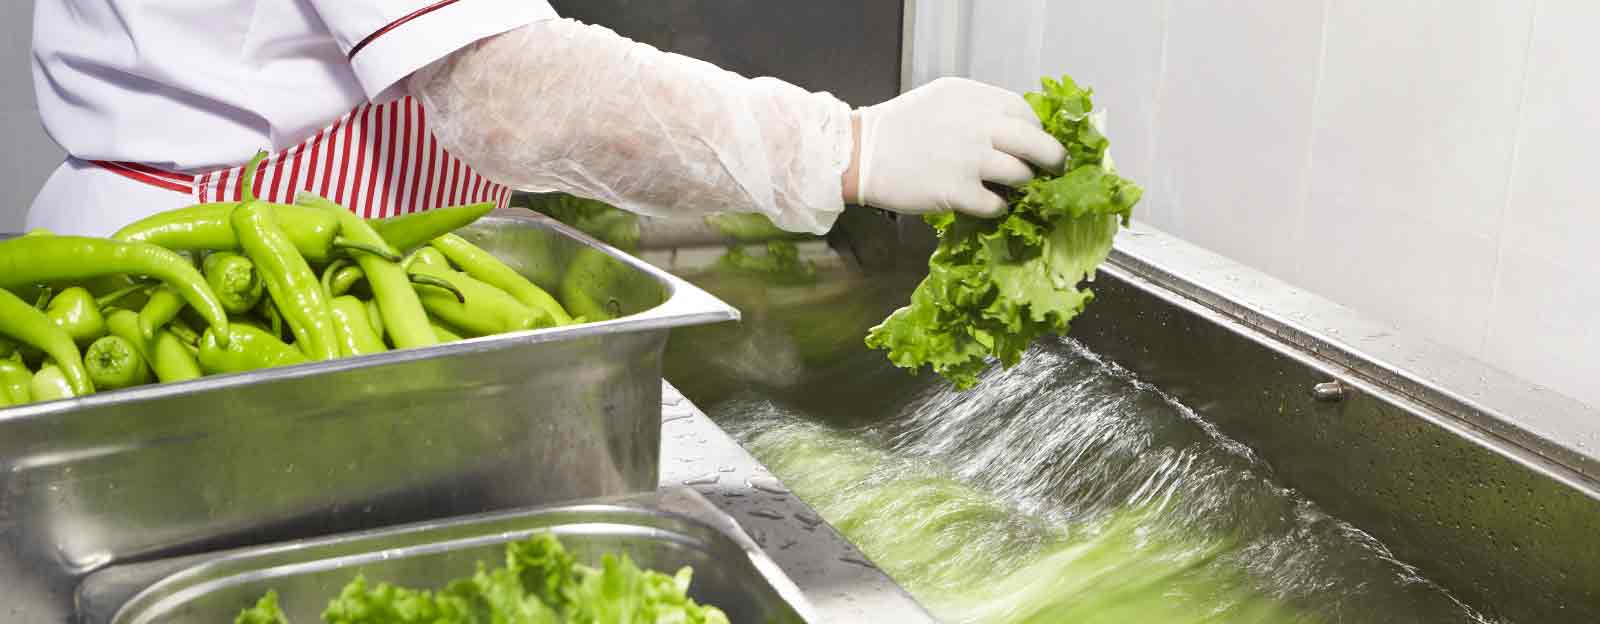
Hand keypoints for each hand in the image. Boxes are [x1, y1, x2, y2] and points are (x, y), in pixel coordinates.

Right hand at [842, 77, 1066, 217]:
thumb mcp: (943, 98)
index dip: (1036, 131)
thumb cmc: (899, 126)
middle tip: (1054, 170)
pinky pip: (998, 204)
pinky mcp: (958, 192)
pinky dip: (998, 206)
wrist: (860, 152)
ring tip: (1009, 187)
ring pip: (1022, 176)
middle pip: (1039, 144)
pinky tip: (988, 203)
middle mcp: (979, 125)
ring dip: (1021, 184)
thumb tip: (1015, 128)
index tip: (1035, 143)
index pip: (1026, 113)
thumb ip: (979, 108)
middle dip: (1052, 160)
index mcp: (975, 98)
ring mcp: (970, 160)